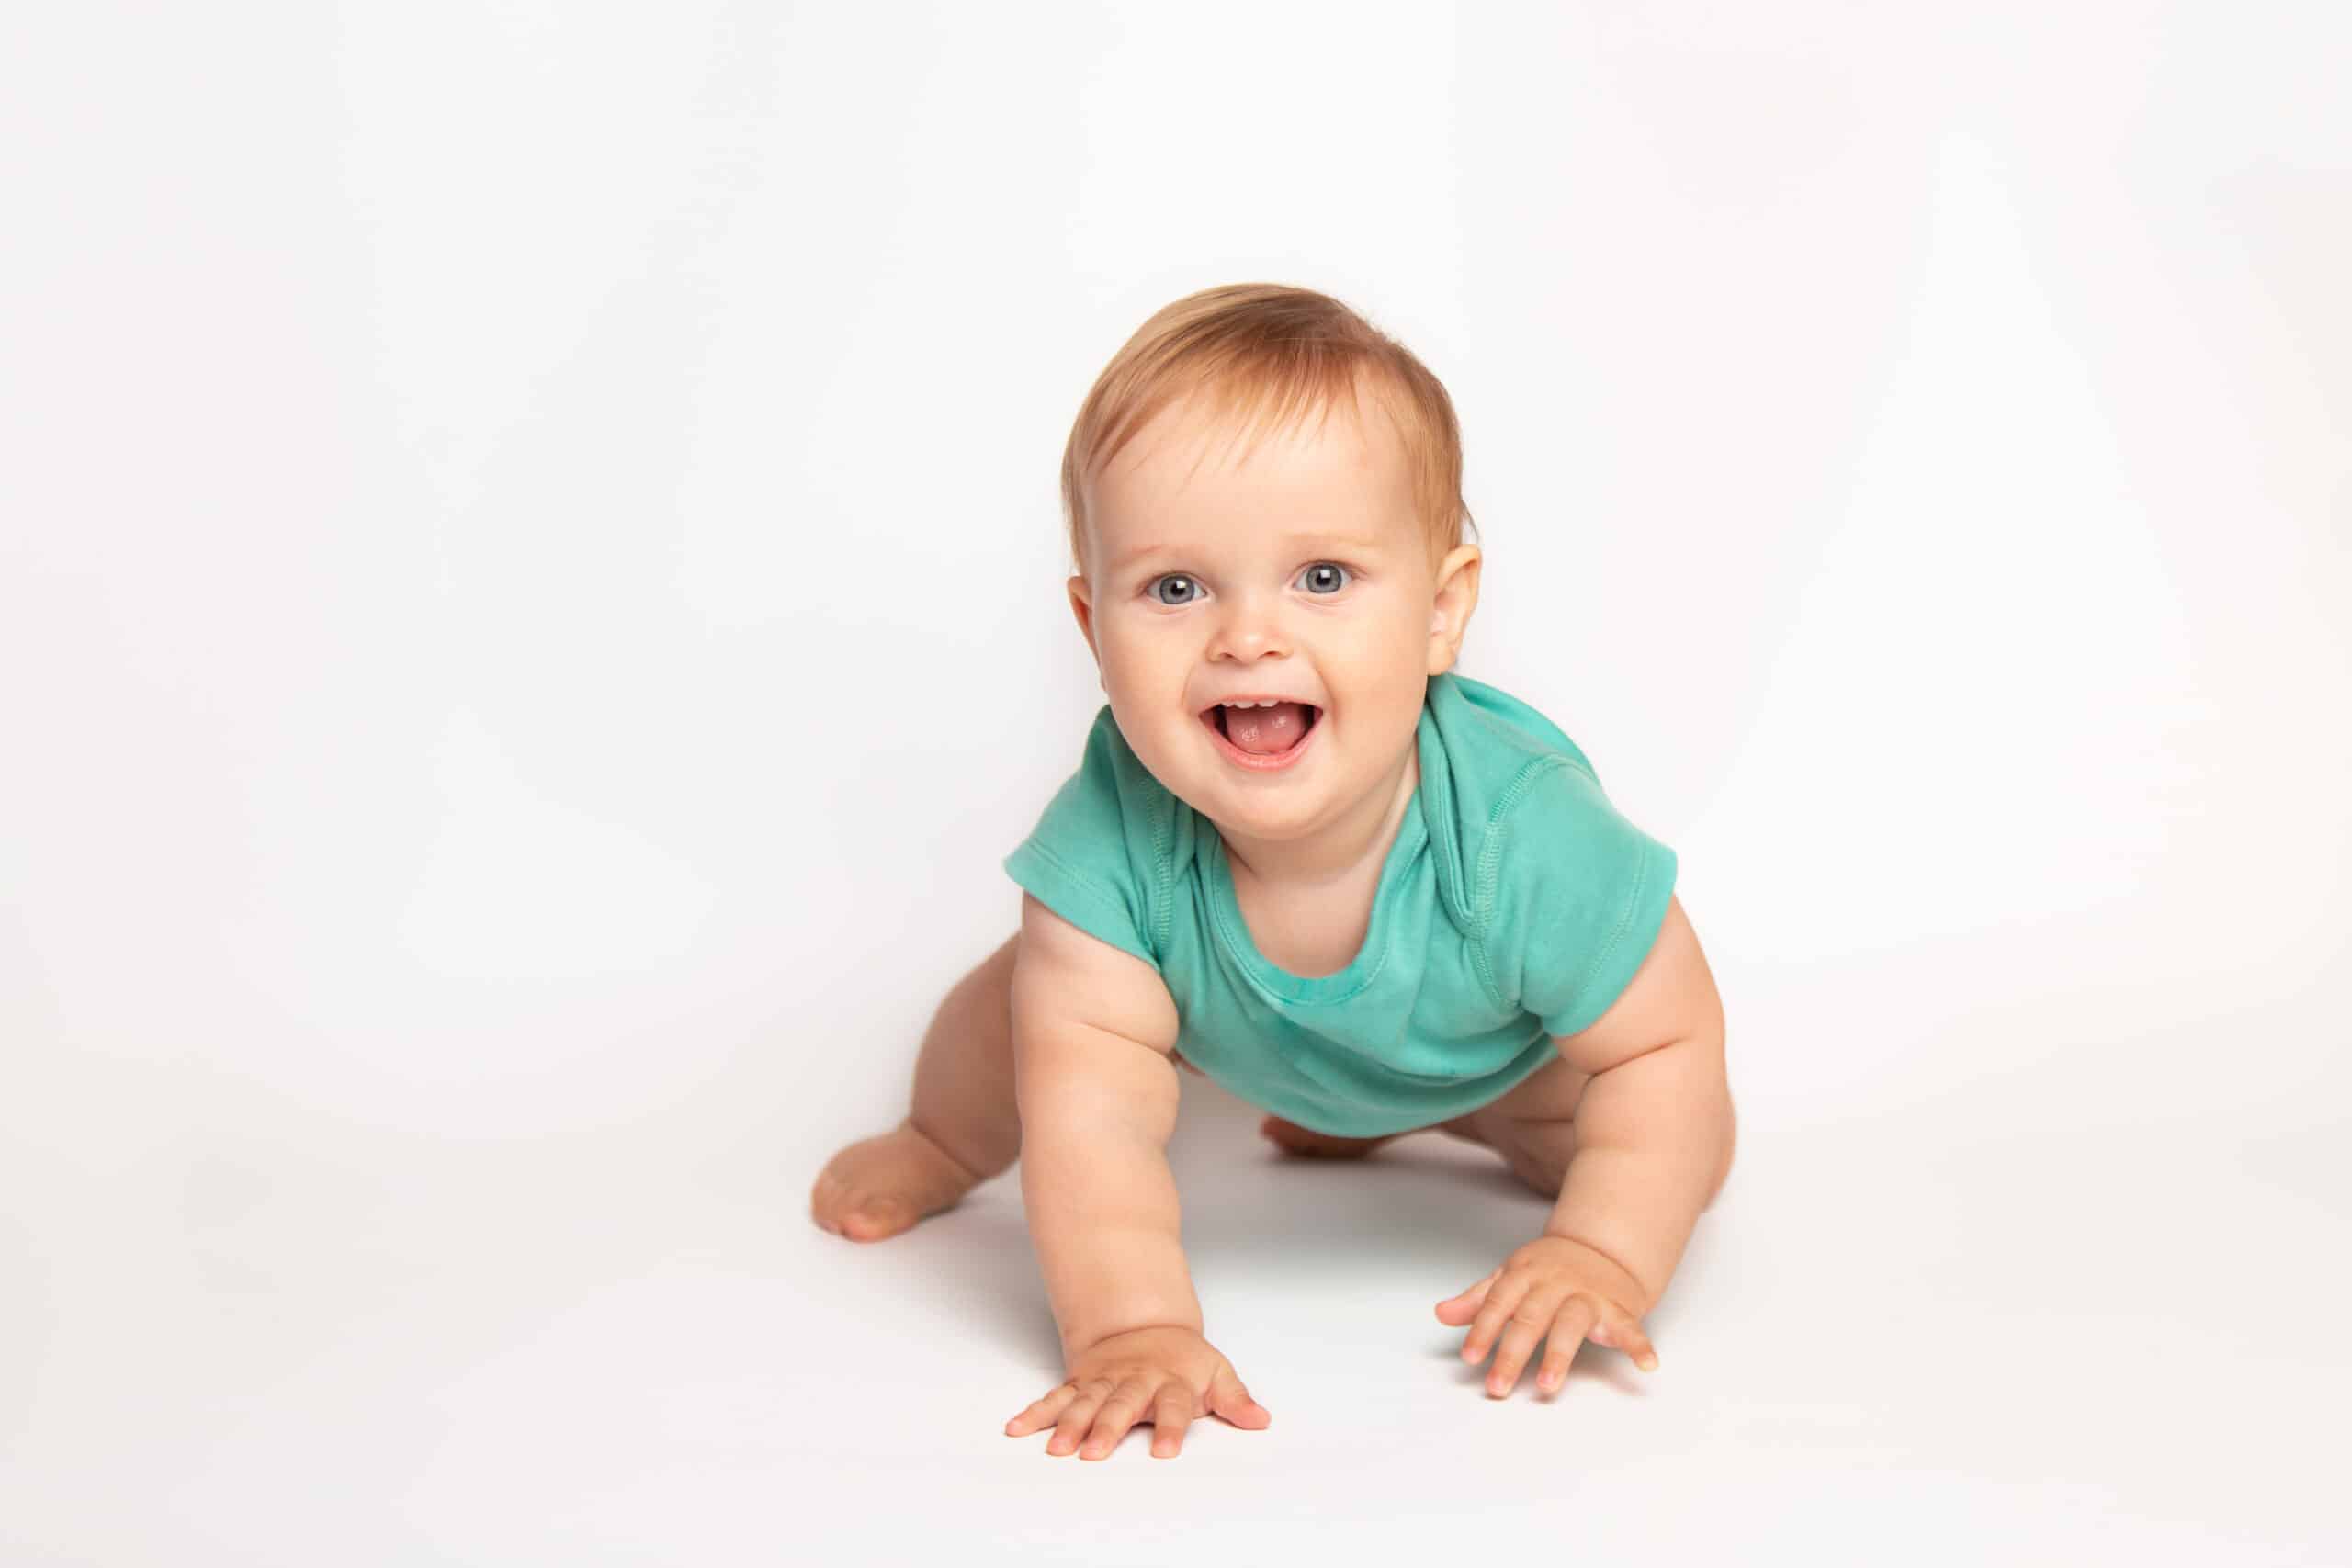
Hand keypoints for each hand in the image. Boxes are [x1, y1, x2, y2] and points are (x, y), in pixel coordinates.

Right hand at [1004, 1324, 1270, 1459]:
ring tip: (1056, 1448)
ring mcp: (1104, 1380)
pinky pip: (1055, 1397)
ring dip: (1069, 1424)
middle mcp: (1134, 1380)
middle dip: (1107, 1428)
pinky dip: (1035, 1412)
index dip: (1170, 1427)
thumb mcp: (1216, 1372)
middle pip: (1120, 1405)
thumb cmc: (1183, 1359)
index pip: (1172, 1405)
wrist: (1145, 1322)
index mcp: (1169, 1381)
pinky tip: (1017, 1428)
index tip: (1165, 1452)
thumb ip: (1235, 1399)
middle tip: (1095, 1454)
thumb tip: (1261, 1419)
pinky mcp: (1080, 1381)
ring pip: (1085, 1402)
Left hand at [1435, 1235, 1658, 1396]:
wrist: (1599, 1249)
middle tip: (1497, 1386)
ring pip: (1571, 1323)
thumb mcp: (1509, 1278)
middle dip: (1513, 1353)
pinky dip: (1639, 1345)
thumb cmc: (1548, 1271)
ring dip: (1559, 1354)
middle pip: (1531, 1318)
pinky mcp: (1616, 1310)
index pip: (1499, 1302)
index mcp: (1525, 1275)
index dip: (1483, 1330)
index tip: (1470, 1358)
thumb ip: (1478, 1300)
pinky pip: (1630, 1327)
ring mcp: (1587, 1296)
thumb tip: (1441, 1314)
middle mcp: (1555, 1284)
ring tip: (1548, 1385)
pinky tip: (1646, 1366)